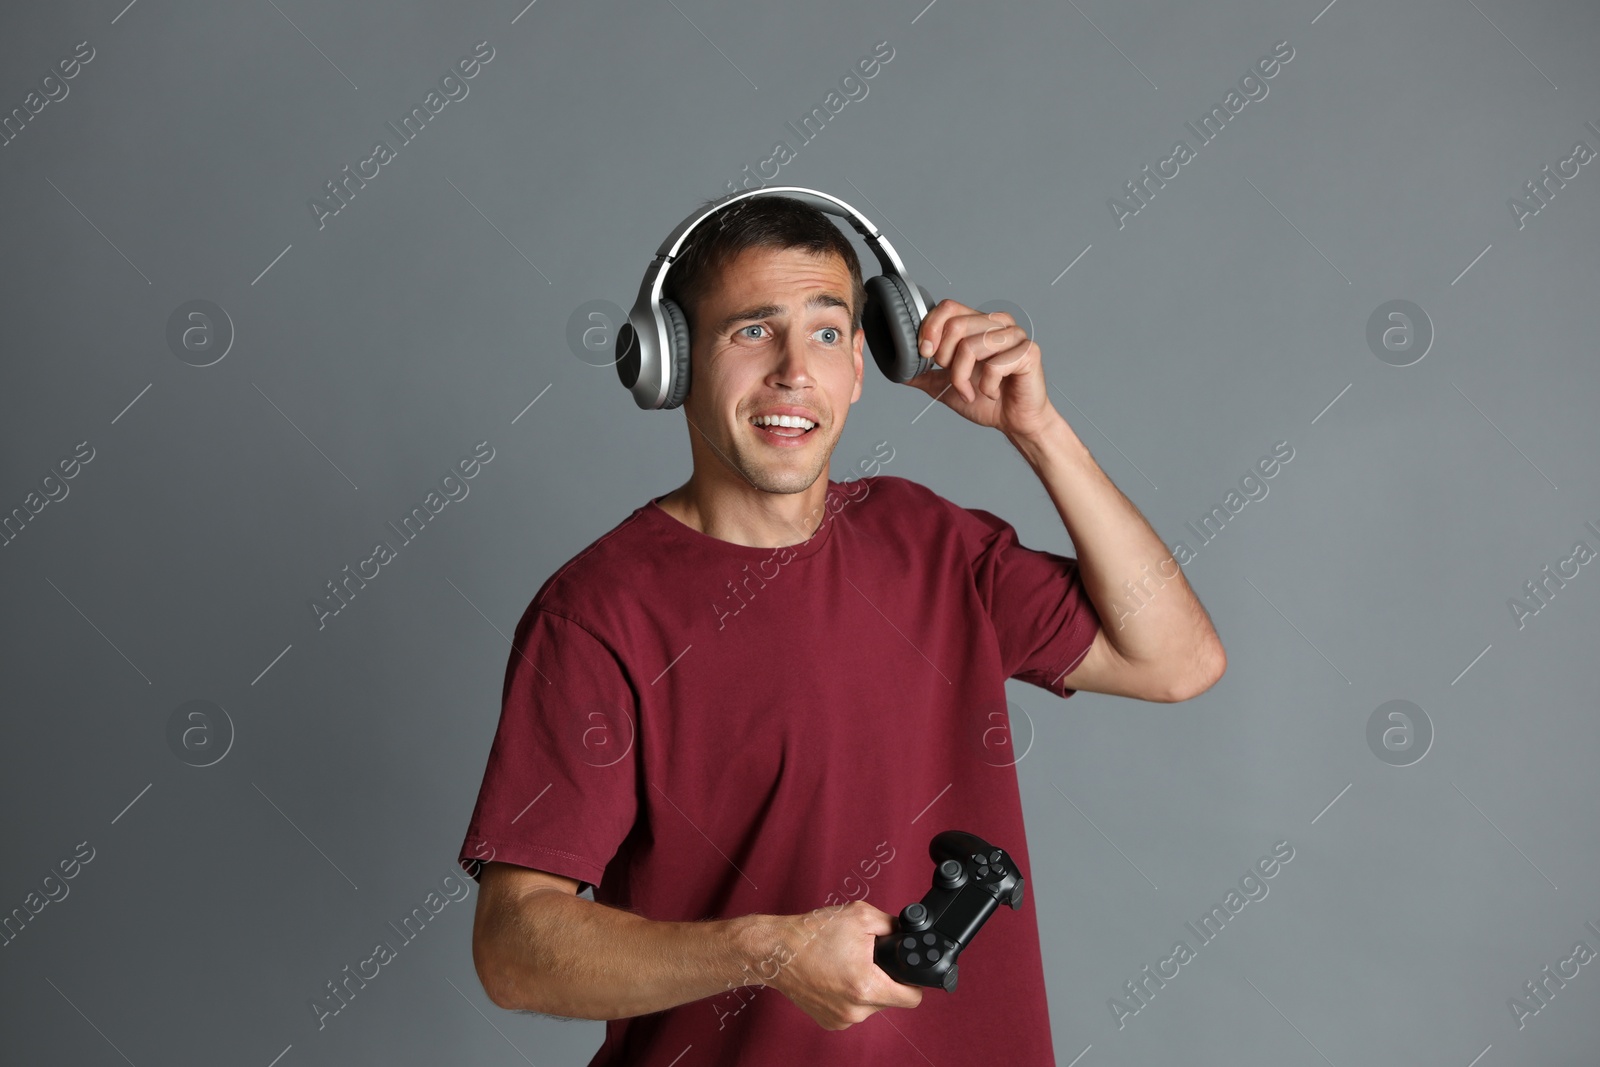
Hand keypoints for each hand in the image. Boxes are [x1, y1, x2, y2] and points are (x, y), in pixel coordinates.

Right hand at [761, 899, 922, 1029]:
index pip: (912, 998)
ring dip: (867, 987)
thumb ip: (892, 925)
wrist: (776, 950)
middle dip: (886, 978)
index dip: (914, 981)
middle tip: (868, 959)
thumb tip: (908, 933)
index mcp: (866, 987)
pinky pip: (853, 1009)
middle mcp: (855, 1010)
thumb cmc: (812, 934)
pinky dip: (850, 995)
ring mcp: (841, 1019)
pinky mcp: (829, 1021)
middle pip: (891, 999)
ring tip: (848, 964)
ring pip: (872, 1005)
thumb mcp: (860, 916)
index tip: (905, 970)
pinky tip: (837, 976)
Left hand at [904, 299, 1060, 439]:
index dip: (930, 328)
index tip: (925, 354)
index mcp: (979, 322)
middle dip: (945, 359)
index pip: (948, 307)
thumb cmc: (987, 401)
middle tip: (954, 379)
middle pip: (956, 325)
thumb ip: (924, 374)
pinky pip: (994, 365)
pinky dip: (986, 387)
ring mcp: (1015, 335)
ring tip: (970, 392)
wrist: (1014, 421)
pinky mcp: (1029, 352)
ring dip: (962, 378)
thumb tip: (899, 369)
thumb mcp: (946, 386)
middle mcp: (998, 323)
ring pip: (971, 346)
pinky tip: (991, 393)